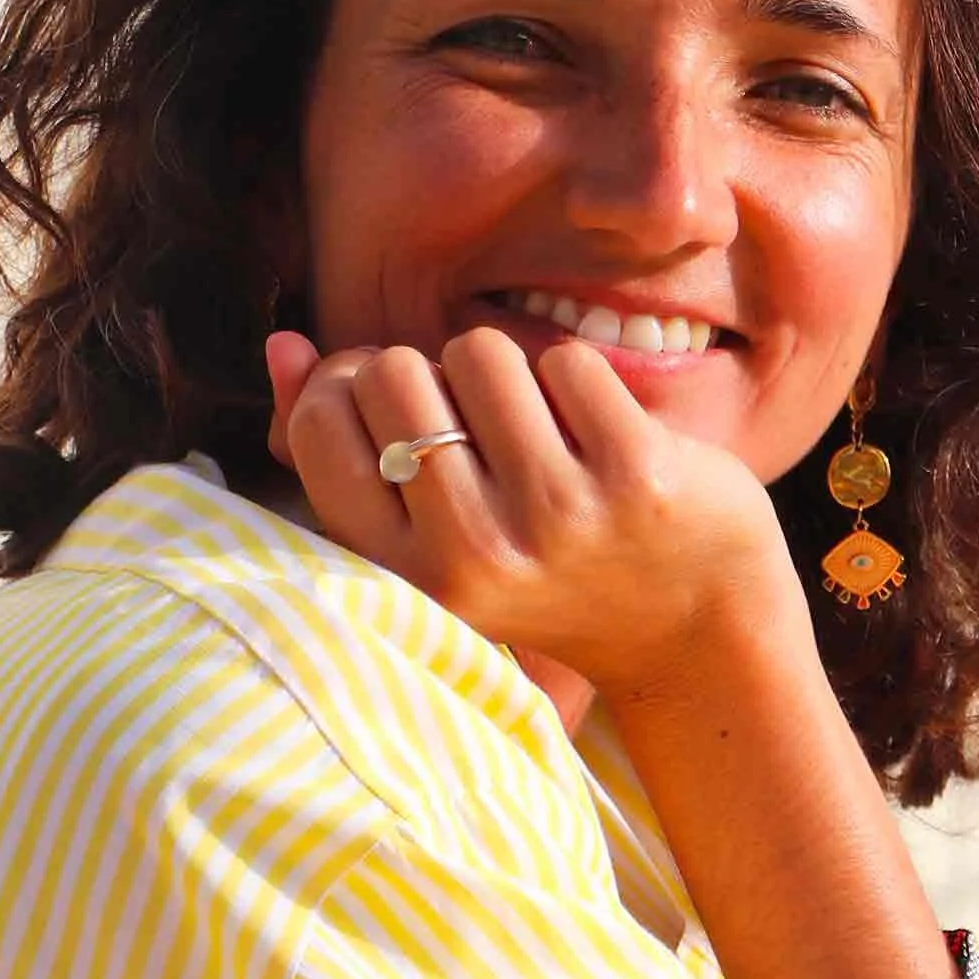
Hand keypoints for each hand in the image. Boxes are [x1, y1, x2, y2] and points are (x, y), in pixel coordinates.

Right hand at [263, 323, 806, 705]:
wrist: (694, 634)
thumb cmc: (544, 570)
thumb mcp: (434, 535)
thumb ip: (345, 443)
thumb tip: (284, 344)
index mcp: (405, 574)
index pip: (322, 423)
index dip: (352, 386)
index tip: (400, 410)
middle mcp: (471, 553)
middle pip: (393, 373)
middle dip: (430, 375)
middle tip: (479, 431)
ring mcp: (556, 514)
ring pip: (478, 353)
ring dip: (506, 372)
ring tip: (537, 431)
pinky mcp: (633, 474)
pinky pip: (565, 363)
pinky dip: (578, 383)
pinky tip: (598, 437)